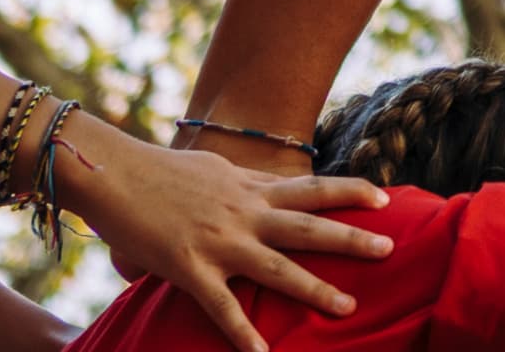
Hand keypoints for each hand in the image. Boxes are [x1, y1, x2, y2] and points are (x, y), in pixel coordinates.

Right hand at [60, 128, 391, 351]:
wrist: (116, 175)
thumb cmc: (160, 172)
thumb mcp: (214, 170)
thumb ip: (243, 184)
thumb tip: (263, 185)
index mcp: (251, 188)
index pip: (312, 188)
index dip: (350, 192)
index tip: (385, 198)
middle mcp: (244, 213)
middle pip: (309, 226)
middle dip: (351, 238)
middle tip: (389, 248)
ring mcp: (220, 242)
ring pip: (278, 268)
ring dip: (315, 289)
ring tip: (347, 307)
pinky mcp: (190, 268)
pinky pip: (222, 307)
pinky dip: (243, 333)